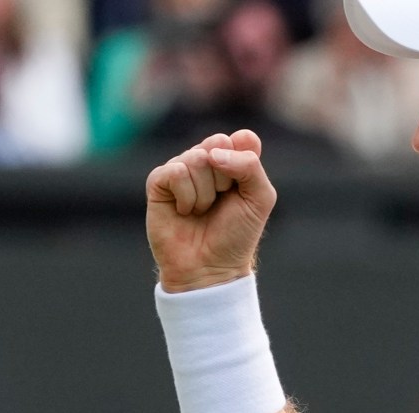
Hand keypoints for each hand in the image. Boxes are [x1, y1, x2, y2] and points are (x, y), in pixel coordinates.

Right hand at [145, 130, 278, 293]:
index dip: (243, 164)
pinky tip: (184, 211)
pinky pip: (175, 172)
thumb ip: (250, 165)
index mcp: (231, 159)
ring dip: (204, 193)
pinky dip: (185, 196)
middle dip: (224, 178)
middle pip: (217, 143)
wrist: (209, 268)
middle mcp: (205, 160)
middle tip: (220, 201)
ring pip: (196, 158)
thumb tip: (213, 154)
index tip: (240, 190)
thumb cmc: (235, 235)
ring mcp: (180, 170)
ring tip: (201, 211)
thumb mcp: (260, 198)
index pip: (241, 138)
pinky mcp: (159, 182)